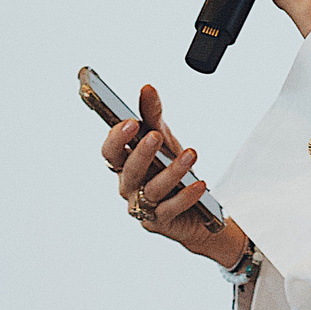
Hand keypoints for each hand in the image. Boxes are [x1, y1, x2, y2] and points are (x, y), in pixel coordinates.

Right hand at [100, 82, 247, 266]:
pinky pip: (171, 208)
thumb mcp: (164, 137)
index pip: (110, 152)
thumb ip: (153, 114)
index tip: (130, 122)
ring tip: (190, 154)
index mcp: (124, 163)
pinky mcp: (159, 221)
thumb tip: (147, 88)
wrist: (195, 204)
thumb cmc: (170, 168)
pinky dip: (185, 196)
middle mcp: (129, 185)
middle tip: (155, 135)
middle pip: (129, 170)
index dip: (116, 139)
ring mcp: (142, 205)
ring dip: (171, 171)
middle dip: (141, 152)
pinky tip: (199, 184)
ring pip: (152, 189)